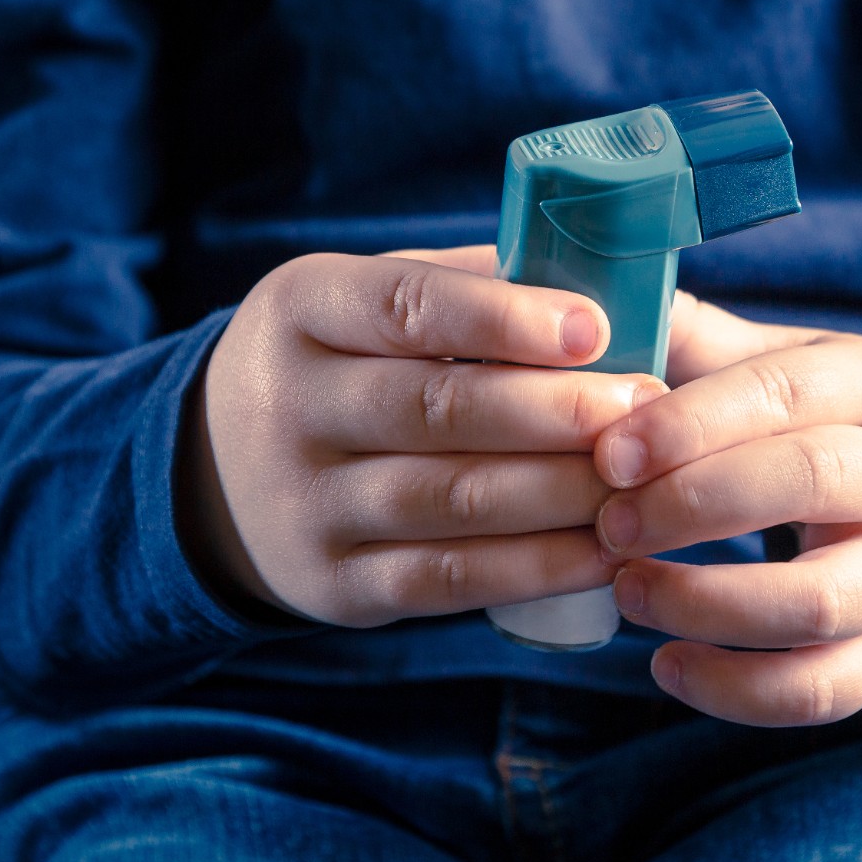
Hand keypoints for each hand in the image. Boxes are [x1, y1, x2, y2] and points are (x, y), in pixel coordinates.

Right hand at [180, 251, 664, 627]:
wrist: (216, 473)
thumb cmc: (343, 361)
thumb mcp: (365, 298)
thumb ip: (470, 284)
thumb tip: (605, 275)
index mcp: (302, 309)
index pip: (405, 306)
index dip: (504, 319)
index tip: (594, 327)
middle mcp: (291, 405)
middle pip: (438, 409)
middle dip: (555, 411)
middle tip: (645, 408)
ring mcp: (307, 503)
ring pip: (452, 500)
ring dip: (562, 493)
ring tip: (642, 480)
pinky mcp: (335, 585)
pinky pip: (449, 581)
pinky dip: (537, 568)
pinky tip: (605, 552)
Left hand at [592, 293, 861, 726]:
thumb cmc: (839, 428)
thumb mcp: (799, 366)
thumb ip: (707, 344)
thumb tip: (608, 302)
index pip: (786, 392)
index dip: (692, 422)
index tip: (609, 452)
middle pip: (810, 481)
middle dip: (695, 503)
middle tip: (609, 523)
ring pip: (818, 601)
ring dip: (709, 604)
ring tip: (628, 591)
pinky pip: (822, 690)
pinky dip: (738, 691)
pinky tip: (666, 666)